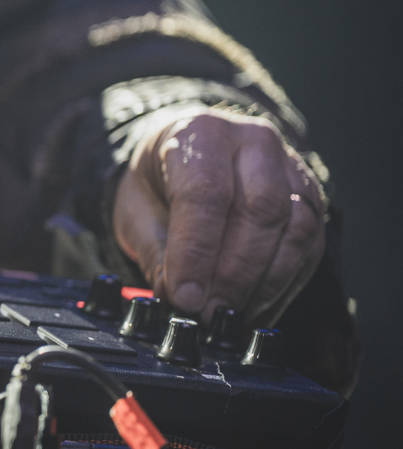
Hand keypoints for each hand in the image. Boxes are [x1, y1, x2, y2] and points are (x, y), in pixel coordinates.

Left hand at [113, 109, 324, 325]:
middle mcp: (253, 142)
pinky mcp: (311, 198)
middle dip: (235, 272)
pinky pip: (312, 244)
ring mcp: (290, 167)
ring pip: (297, 228)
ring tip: (231, 315)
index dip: (197, 251)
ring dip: (265, 282)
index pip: (206, 192)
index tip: (185, 296)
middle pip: (261, 209)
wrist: (188, 156)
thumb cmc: (158, 183)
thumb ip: (155, 250)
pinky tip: (257, 307)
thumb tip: (175, 295)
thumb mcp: (135, 209)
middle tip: (209, 313)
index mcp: (200, 133)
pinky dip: (285, 284)